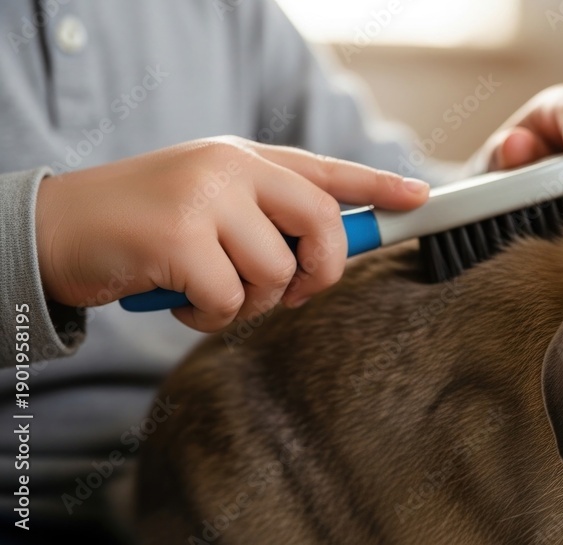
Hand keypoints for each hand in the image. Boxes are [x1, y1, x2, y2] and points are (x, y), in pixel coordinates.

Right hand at [35, 136, 428, 331]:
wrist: (55, 229)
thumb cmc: (142, 225)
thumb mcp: (207, 205)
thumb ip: (263, 218)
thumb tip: (325, 254)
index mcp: (243, 157)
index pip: (325, 170)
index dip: (377, 186)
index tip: (417, 198)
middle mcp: (231, 167)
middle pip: (322, 222)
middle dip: (319, 270)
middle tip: (294, 292)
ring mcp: (206, 197)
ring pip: (276, 272)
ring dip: (249, 301)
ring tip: (208, 290)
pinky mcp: (180, 237)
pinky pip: (233, 300)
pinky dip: (212, 316)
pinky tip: (182, 299)